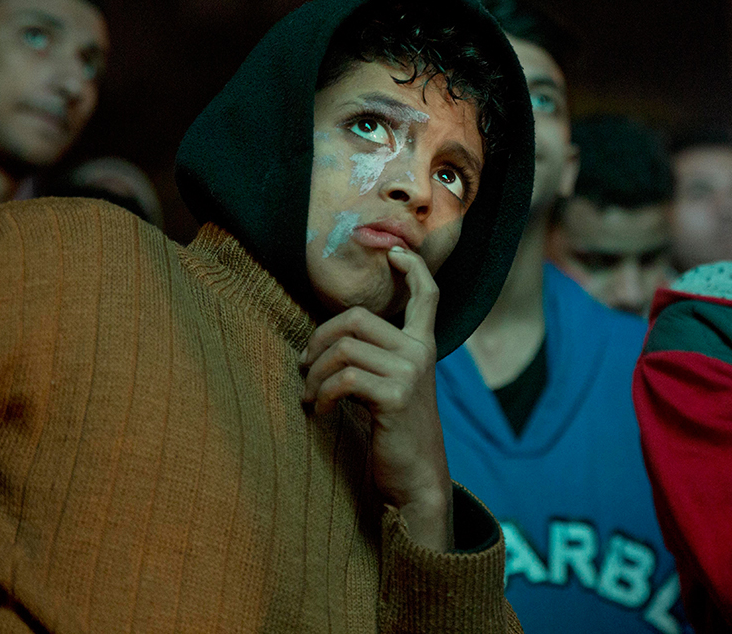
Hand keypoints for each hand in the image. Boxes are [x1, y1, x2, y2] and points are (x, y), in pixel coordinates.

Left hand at [301, 246, 453, 551]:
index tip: (396, 251)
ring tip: (309, 397)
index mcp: (423, 347)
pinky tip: (321, 413)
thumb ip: (374, 359)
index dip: (412, 269)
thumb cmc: (394, 434)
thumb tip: (327, 340)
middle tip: (303, 367)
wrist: (415, 480)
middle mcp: (421, 354)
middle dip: (318, 340)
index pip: (428, 296)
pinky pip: (342, 379)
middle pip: (355, 319)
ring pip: (343, 349)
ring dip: (313, 374)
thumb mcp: (389, 388)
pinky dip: (322, 395)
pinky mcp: (395, 396)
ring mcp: (410, 373)